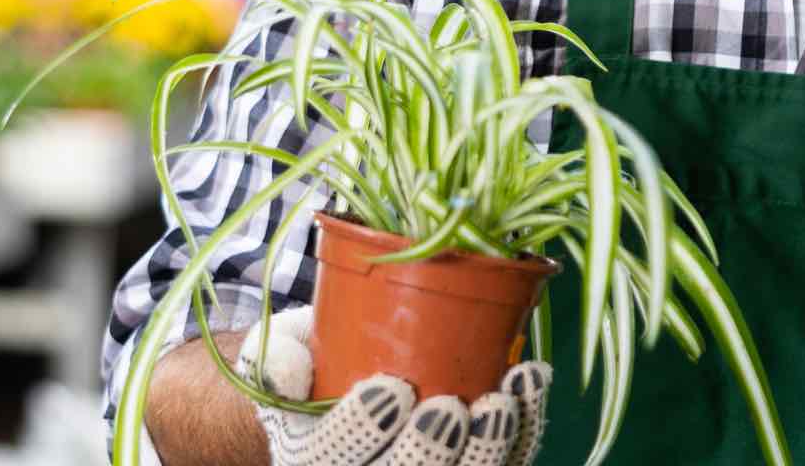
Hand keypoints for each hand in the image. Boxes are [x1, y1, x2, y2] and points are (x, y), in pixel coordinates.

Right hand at [235, 306, 550, 465]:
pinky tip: (529, 381)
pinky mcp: (469, 464)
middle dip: (428, 454)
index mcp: (313, 458)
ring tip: (500, 402)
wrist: (343, 381)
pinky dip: (524, 428)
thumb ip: (276, 357)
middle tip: (448, 407)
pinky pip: (507, 461)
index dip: (360, 432)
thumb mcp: (279, 350)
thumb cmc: (312, 364)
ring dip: (486, 451)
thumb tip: (286, 372)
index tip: (390, 390)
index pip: (331, 460)